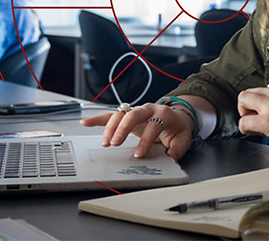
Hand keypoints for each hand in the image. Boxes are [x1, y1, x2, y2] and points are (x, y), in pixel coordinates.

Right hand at [80, 103, 194, 160]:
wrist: (178, 116)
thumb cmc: (178, 129)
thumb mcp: (183, 140)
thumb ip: (176, 150)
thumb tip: (168, 159)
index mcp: (164, 114)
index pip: (153, 125)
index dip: (146, 140)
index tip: (139, 155)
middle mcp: (149, 109)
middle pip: (134, 114)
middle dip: (123, 128)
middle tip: (115, 144)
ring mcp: (137, 110)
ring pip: (121, 114)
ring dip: (111, 127)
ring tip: (105, 143)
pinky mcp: (128, 115)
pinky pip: (112, 115)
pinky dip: (98, 119)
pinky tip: (86, 122)